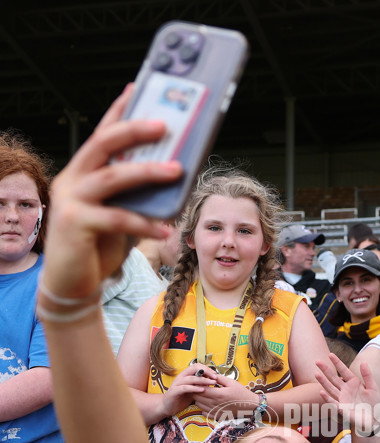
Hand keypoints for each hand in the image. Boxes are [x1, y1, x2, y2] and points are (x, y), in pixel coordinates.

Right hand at [43, 87, 182, 301]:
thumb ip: (138, 197)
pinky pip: (116, 218)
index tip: (138, 89)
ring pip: (112, 177)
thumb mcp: (121, 215)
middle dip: (135, 131)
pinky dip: (144, 222)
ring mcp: (70, 200)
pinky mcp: (74, 224)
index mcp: (82, 172)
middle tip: (165, 125)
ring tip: (177, 171)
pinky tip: (165, 228)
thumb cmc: (98, 248)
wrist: (73, 284)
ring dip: (147, 173)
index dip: (119, 110)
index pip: (102, 134)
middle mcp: (71, 180)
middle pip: (103, 145)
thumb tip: (174, 178)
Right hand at [160, 364, 219, 417]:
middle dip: (206, 372)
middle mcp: (181, 377)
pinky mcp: (174, 391)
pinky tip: (202, 389)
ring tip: (211, 383)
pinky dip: (194, 388)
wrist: (168, 406)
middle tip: (215, 377)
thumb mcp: (193, 390)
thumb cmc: (182, 397)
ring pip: (191, 378)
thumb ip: (200, 384)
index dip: (207, 368)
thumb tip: (213, 381)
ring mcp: (177, 383)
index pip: (197, 366)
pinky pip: (185, 388)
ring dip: (202, 380)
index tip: (215, 375)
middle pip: (194, 368)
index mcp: (185, 375)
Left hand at [192, 372, 259, 420]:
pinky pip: (203, 412)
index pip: (200, 390)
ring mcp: (215, 411)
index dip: (198, 384)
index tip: (200, 381)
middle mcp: (215, 404)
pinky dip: (203, 407)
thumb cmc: (241, 393)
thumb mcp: (231, 382)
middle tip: (202, 386)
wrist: (249, 406)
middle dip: (197, 390)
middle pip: (197, 397)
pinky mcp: (216, 416)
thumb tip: (209, 375)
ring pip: (198, 405)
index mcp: (218, 394)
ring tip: (206, 393)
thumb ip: (219, 378)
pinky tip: (209, 402)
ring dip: (199, 398)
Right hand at [315, 353, 379, 433]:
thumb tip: (363, 362)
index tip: (330, 354)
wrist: (374, 419)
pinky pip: (333, 402)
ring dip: (323, 381)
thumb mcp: (373, 387)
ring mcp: (342, 398)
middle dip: (326, 369)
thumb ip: (367, 375)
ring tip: (316, 373)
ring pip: (331, 388)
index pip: (343, 370)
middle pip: (333, 377)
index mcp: (353, 382)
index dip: (337, 363)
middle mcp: (346, 389)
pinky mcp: (342, 408)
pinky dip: (327, 397)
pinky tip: (321, 392)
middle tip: (317, 361)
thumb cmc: (374, 403)